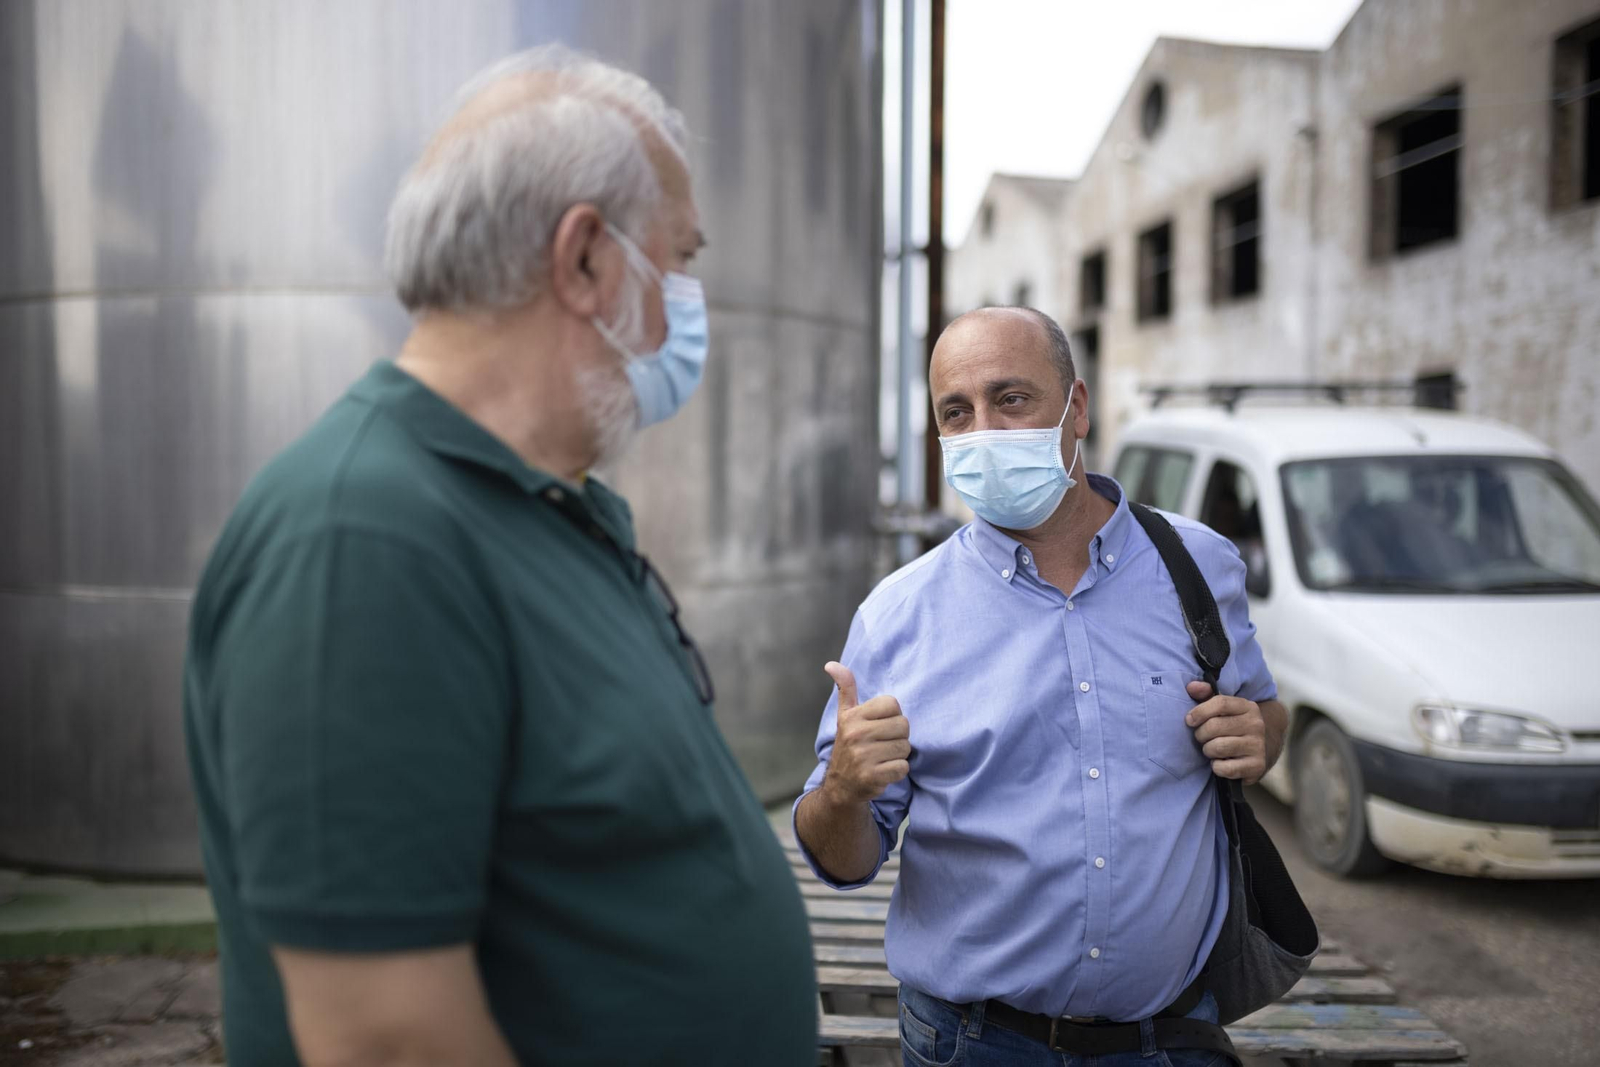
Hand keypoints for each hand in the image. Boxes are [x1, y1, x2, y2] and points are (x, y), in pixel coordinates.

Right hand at [819, 662, 910, 803]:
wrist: (840, 786)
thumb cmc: (849, 745)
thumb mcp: (845, 715)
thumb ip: (845, 688)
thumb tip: (831, 664)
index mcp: (852, 716)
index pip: (893, 704)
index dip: (891, 716)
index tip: (879, 726)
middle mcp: (856, 734)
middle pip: (903, 726)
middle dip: (897, 736)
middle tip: (882, 744)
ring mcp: (863, 757)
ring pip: (905, 747)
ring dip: (898, 755)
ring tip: (882, 758)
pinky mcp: (872, 777)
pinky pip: (903, 767)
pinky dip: (897, 771)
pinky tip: (883, 771)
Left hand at [1185, 681, 1267, 784]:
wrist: (1261, 751)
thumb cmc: (1232, 726)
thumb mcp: (1222, 709)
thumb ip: (1205, 695)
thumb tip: (1191, 687)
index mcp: (1248, 707)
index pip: (1219, 703)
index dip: (1199, 712)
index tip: (1189, 720)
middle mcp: (1256, 725)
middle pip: (1214, 726)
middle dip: (1201, 734)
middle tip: (1202, 737)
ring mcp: (1258, 746)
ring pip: (1218, 747)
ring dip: (1208, 750)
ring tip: (1211, 749)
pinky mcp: (1257, 766)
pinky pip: (1225, 768)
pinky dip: (1217, 767)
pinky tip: (1220, 762)